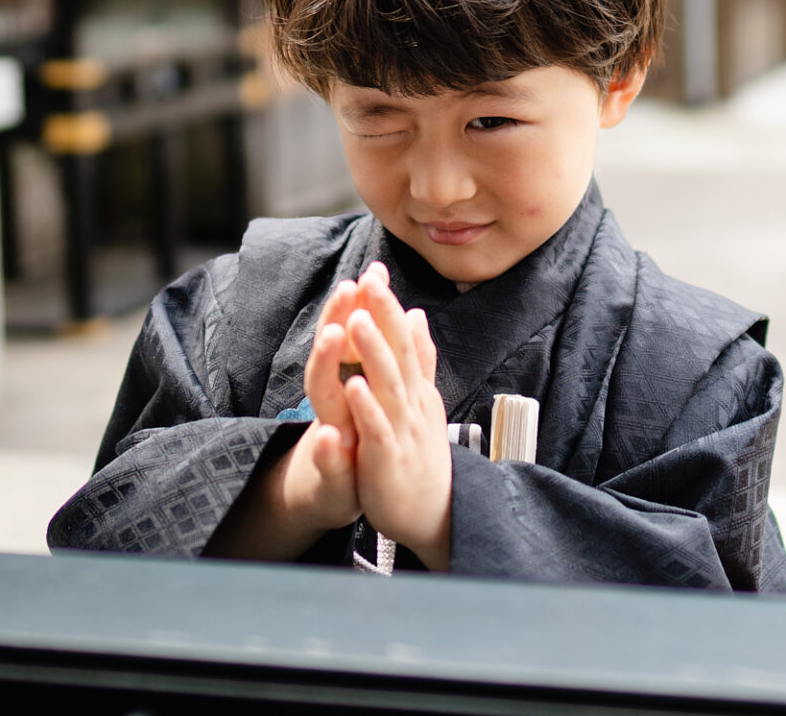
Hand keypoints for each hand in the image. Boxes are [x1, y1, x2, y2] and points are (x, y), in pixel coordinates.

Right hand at [274, 266, 389, 532]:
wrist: (333, 490)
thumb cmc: (356, 432)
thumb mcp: (373, 389)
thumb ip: (382, 351)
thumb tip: (398, 306)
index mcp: (348, 379)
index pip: (350, 334)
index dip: (358, 304)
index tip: (371, 273)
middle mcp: (334, 398)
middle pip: (330, 351)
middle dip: (336, 319)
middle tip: (347, 290)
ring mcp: (329, 432)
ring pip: (322, 396)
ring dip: (325, 364)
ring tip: (333, 337)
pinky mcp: (330, 471)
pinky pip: (326, 459)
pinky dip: (326, 449)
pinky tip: (329, 436)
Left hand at [344, 274, 453, 568]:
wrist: (432, 511)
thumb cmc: (419, 452)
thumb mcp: (421, 400)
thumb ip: (418, 359)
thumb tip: (416, 314)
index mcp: (413, 388)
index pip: (403, 340)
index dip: (388, 307)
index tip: (375, 273)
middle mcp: (410, 403)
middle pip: (397, 354)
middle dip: (382, 318)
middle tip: (370, 281)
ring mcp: (401, 430)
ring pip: (387, 386)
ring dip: (372, 353)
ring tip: (356, 321)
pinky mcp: (388, 459)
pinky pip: (377, 429)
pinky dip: (366, 407)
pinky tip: (352, 385)